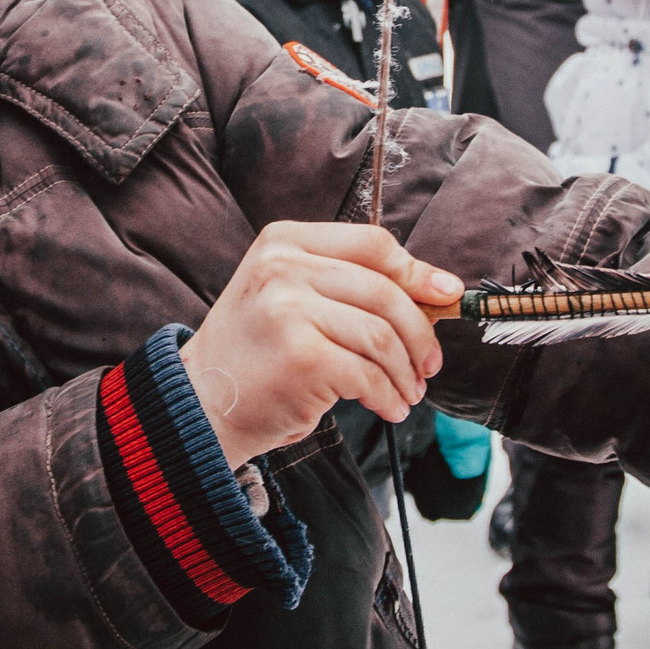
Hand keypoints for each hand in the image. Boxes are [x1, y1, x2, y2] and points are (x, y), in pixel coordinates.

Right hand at [179, 221, 459, 468]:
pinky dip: (389, 396)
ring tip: (407, 393)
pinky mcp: (302, 356)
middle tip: (429, 365)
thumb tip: (436, 289)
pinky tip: (388, 407)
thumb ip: (348, 284)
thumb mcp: (289, 296)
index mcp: (284, 241)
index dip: (417, 270)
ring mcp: (289, 310)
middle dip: (419, 334)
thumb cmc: (257, 353)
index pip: (372, 243)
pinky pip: (369, 375)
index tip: (447, 294)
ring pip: (381, 337)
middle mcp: (283, 267)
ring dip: (405, 372)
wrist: (202, 402)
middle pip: (385, 292)